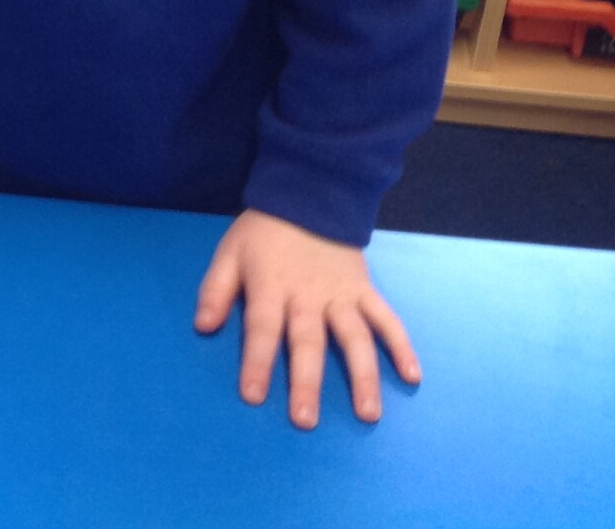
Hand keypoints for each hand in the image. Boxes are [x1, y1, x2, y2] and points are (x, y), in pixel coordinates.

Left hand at [194, 209, 419, 429]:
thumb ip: (215, 290)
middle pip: (308, 342)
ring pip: (354, 338)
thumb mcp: (229, 253)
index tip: (253, 396)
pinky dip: (402, 346)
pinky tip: (412, 376)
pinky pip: (387, 319)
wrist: (311, 196)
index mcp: (271, 286)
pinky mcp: (365, 291)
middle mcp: (308, 295)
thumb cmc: (264, 233)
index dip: (256, 361)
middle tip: (305, 419)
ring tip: (367, 413)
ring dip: (363, 376)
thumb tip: (202, 326)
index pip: (262, 328)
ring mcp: (341, 295)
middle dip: (306, 381)